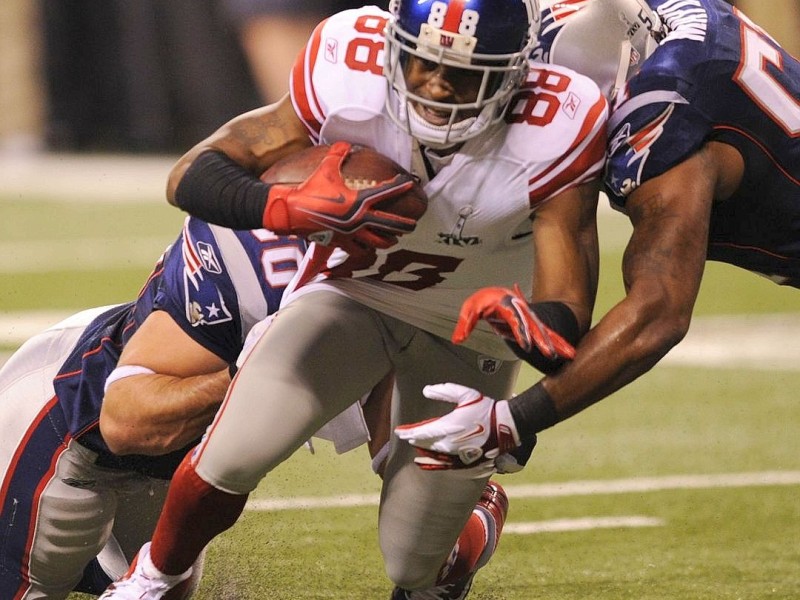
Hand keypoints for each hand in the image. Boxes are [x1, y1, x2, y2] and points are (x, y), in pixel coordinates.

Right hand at [262, 141, 418, 252]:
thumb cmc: (310, 188)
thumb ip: (339, 153)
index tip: (410, 184)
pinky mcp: (341, 242)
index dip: (400, 187)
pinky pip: (359, 251)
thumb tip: (346, 144)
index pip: (387, 192)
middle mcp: (360, 219)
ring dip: (388, 241)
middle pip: (392, 226)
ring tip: (394, 239)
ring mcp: (352, 233)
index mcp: (360, 200)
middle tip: (413, 224)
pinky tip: (368, 249)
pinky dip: (365, 251)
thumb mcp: (325, 166)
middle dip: (406, 225)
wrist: (292, 210)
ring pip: (379, 243)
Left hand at [394, 383, 520, 469]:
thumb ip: (444, 391)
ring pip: (434, 457)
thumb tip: (426, 390)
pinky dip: (436, 465)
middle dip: (416, 440)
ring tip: (417, 451)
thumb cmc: (485, 408)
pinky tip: (431, 464)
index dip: (408, 432)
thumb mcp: (465, 395)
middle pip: (426, 445)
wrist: (505, 427)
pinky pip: (446, 467)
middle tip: (408, 437)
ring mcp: (457, 456)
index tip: (399, 431)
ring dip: (424, 453)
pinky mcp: (466, 463)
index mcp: (447, 426)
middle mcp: (449, 444)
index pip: (421, 432)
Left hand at [452, 284, 575, 360]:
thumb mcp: (471, 308)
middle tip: (550, 354)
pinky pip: (547, 335)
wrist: (498, 292)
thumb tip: (458, 340)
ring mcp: (529, 319)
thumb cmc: (486, 300)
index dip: (521, 333)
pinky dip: (558, 343)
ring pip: (544, 331)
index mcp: (507, 306)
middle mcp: (521, 313)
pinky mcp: (533, 326)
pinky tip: (568, 353)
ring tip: (569, 354)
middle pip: (534, 327)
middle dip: (542, 341)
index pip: (515, 321)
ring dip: (556, 343)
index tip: (526, 345)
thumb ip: (465, 324)